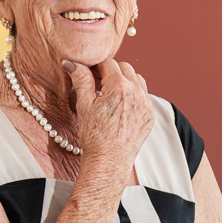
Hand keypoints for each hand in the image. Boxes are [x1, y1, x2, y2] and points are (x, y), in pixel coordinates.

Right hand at [62, 58, 152, 174]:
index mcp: (119, 86)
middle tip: (99, 85)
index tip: (90, 76)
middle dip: (112, 72)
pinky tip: (121, 107)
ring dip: (125, 82)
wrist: (109, 160)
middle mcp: (137, 92)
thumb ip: (81, 79)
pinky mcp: (149, 115)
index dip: (97, 67)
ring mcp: (146, 104)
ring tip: (111, 95)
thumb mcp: (84, 104)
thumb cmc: (94, 134)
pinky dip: (134, 96)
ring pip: (137, 80)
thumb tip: (72, 62)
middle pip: (125, 68)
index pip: (109, 63)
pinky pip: (144, 96)